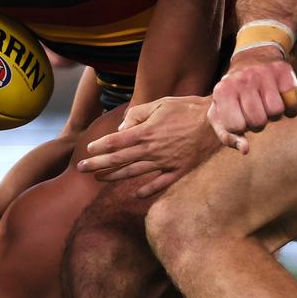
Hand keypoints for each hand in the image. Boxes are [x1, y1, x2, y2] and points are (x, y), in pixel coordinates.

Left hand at [77, 95, 220, 197]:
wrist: (214, 122)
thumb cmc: (186, 108)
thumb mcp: (160, 103)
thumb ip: (138, 114)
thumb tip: (121, 128)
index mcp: (146, 132)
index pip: (116, 142)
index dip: (100, 147)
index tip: (88, 151)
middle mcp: (152, 150)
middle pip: (119, 160)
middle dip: (98, 165)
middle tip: (81, 169)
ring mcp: (165, 163)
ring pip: (134, 173)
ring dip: (114, 177)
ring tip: (100, 179)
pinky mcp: (178, 171)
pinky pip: (159, 185)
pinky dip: (147, 191)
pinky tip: (136, 194)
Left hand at [209, 46, 296, 149]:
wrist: (252, 57)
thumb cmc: (235, 94)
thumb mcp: (222, 113)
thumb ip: (228, 136)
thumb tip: (245, 149)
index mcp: (223, 91)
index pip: (236, 127)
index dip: (242, 127)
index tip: (241, 117)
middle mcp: (242, 79)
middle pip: (259, 121)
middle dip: (259, 122)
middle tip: (256, 110)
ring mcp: (263, 72)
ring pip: (277, 112)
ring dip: (274, 115)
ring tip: (267, 104)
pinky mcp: (283, 70)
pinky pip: (293, 103)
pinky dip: (291, 108)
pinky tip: (282, 100)